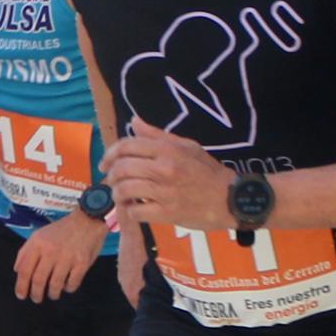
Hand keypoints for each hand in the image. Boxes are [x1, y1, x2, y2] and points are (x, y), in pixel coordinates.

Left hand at [12, 210, 101, 302]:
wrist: (87, 220)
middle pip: (38, 280)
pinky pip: (72, 283)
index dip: (21, 286)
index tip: (21, 295)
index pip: (25, 270)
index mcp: (38, 244)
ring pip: (55, 285)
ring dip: (52, 294)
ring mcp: (67, 258)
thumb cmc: (61, 230)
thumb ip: (26, 251)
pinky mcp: (82, 263)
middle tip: (36, 299)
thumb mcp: (39, 235)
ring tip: (52, 295)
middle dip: (36, 294)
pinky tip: (66, 287)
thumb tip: (17, 271)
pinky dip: (68, 288)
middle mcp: (51, 251)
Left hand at [106, 119, 224, 226]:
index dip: (110, 154)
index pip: (127, 146)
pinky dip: (130, 210)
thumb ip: (157, 135)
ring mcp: (165, 192)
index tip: (105, 163)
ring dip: (117, 193)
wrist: (230, 198)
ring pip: (125, 190)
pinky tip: (134, 208)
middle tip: (111, 180)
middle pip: (122, 168)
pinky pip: (136, 212)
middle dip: (110, 175)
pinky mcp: (168, 213)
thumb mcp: (186, 146)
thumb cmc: (207, 171)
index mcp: (167, 150)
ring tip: (120, 195)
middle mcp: (164, 169)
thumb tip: (134, 122)